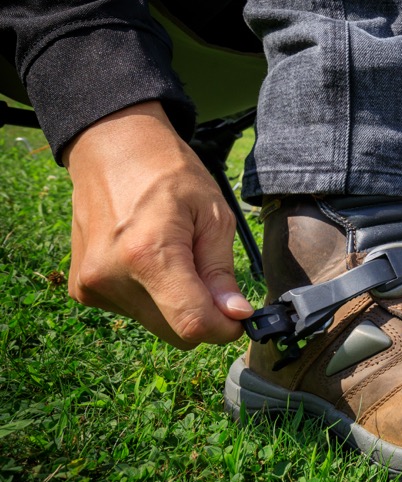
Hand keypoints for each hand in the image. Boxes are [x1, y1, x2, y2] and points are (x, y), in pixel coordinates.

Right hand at [63, 101, 252, 347]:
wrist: (112, 149)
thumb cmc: (169, 173)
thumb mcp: (213, 214)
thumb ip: (221, 271)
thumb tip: (235, 315)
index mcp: (147, 255)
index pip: (191, 324)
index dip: (223, 329)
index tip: (239, 318)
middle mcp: (111, 277)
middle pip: (174, 332)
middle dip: (201, 314)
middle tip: (208, 274)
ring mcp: (91, 285)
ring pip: (155, 324)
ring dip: (174, 303)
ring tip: (173, 254)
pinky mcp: (82, 289)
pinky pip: (133, 312)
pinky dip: (150, 295)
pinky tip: (148, 257)